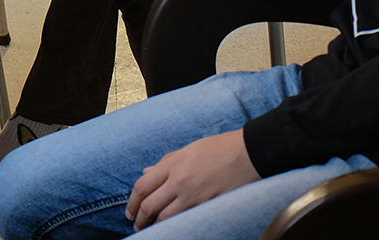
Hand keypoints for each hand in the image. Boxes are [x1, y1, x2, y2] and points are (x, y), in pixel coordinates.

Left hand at [126, 129, 258, 229]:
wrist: (247, 153)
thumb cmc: (219, 148)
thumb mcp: (187, 149)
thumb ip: (165, 163)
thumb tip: (147, 172)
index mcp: (172, 163)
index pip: (142, 187)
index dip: (132, 203)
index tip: (131, 212)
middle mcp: (179, 180)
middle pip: (150, 206)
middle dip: (139, 218)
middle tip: (137, 225)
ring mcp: (193, 195)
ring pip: (165, 218)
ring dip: (155, 226)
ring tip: (151, 229)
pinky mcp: (207, 205)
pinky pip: (185, 220)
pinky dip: (175, 226)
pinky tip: (172, 228)